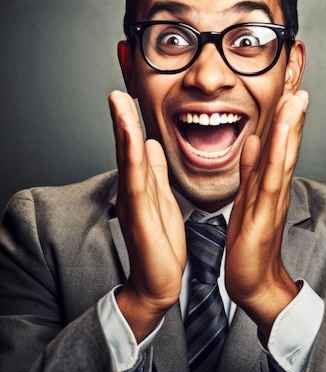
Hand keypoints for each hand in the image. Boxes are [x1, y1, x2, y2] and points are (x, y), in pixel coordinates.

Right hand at [108, 90, 185, 340]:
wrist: (157, 282)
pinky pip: (136, 181)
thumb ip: (156, 172)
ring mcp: (133, 202)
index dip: (131, 120)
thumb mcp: (163, 199)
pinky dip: (132, 157)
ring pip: (127, 159)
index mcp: (141, 184)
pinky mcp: (139, 215)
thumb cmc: (160, 244)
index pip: (134, 146)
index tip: (128, 95)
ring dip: (122, 129)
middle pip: (125, 147)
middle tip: (116, 90)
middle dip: (122, 117)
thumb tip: (151, 144)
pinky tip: (132, 137)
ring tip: (118, 102)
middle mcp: (133, 190)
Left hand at [225, 90, 308, 337]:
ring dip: (291, 129)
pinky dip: (277, 156)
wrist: (253, 280)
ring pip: (283, 160)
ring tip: (298, 102)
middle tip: (302, 89)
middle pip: (287, 149)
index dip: (285, 120)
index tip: (289, 93)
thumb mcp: (247, 199)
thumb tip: (252, 141)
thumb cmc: (249, 243)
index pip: (280, 147)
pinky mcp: (264, 215)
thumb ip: (250, 170)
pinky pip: (271, 181)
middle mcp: (275, 190)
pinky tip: (280, 137)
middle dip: (294, 118)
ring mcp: (272, 202)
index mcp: (269, 185)